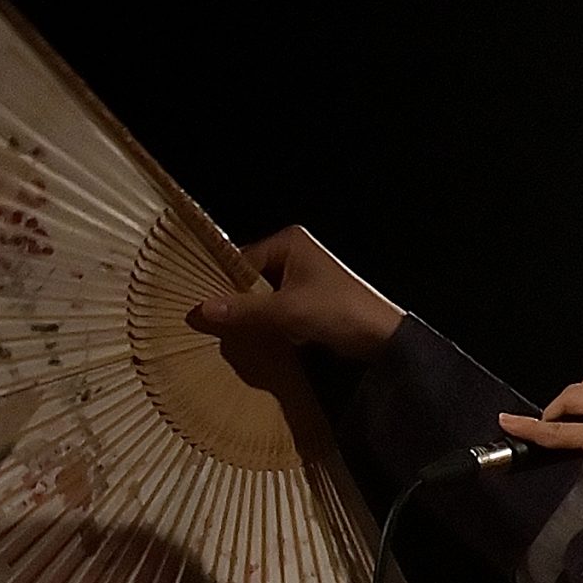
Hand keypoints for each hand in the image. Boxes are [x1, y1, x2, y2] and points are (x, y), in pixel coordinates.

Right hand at [183, 225, 405, 360]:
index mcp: (289, 243)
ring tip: (231, 334)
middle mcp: (294, 255)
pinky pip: (278, 310)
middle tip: (212, 324)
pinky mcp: (310, 302)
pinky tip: (256, 339)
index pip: (241, 260)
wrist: (382, 339)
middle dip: (237, 302)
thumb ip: (243, 311)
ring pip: (263, 297)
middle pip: (251, 279)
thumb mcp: (286, 311)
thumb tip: (200, 311)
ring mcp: (303, 279)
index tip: (202, 307)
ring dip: (253, 316)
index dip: (223, 284)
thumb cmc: (338, 312)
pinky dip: (269, 323)